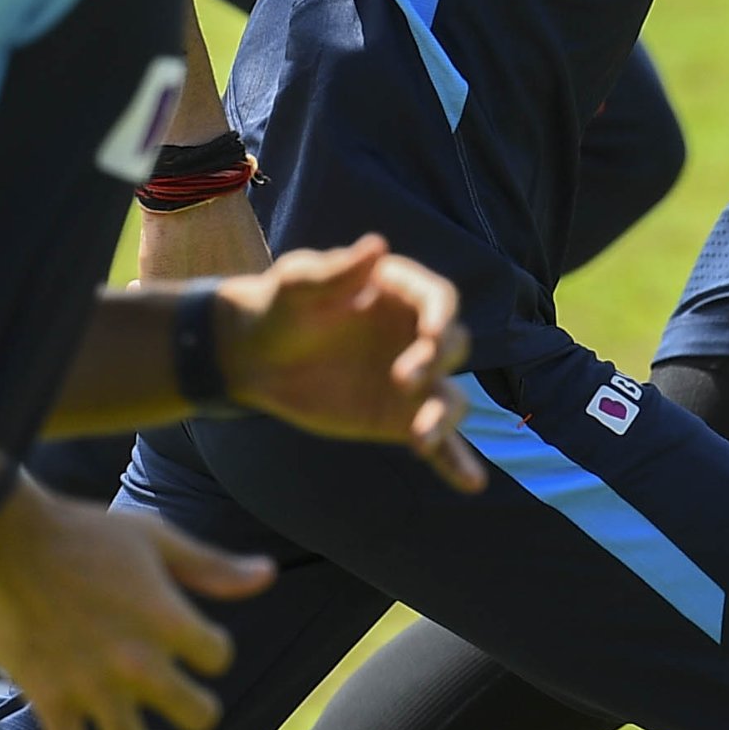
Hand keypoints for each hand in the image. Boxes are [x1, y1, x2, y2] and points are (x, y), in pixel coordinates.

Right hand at [0, 484, 271, 729]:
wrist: (6, 540)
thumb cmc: (83, 533)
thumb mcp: (154, 538)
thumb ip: (211, 565)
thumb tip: (267, 575)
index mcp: (166, 618)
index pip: (217, 657)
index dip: (211, 652)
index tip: (196, 646)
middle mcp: (135, 661)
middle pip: (197, 715)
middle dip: (197, 712)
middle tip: (185, 705)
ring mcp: (91, 686)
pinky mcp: (49, 700)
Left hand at [215, 237, 482, 490]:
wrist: (256, 356)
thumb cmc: (279, 306)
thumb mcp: (297, 285)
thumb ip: (335, 272)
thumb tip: (377, 246)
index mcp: (398, 293)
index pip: (437, 298)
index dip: (441, 314)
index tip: (430, 332)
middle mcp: (414, 336)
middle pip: (451, 346)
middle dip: (436, 362)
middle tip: (402, 378)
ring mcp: (411, 381)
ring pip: (449, 398)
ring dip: (445, 417)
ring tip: (420, 439)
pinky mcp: (398, 419)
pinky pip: (437, 443)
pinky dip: (455, 461)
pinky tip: (472, 484)